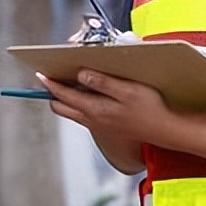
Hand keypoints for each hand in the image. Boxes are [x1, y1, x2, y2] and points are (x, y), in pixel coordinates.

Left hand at [37, 68, 173, 146]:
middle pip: (61, 108)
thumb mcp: (128, 90)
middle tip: (51, 78)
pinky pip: (82, 115)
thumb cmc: (149, 109)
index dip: (50, 84)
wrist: (164, 131)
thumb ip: (103, 82)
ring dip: (65, 99)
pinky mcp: (105, 127)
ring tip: (66, 83)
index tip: (41, 74)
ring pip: (71, 112)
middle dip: (53, 93)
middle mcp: (92, 120)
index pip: (64, 96)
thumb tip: (81, 74)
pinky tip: (86, 94)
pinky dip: (77, 104)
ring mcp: (98, 125)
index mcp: (95, 109)